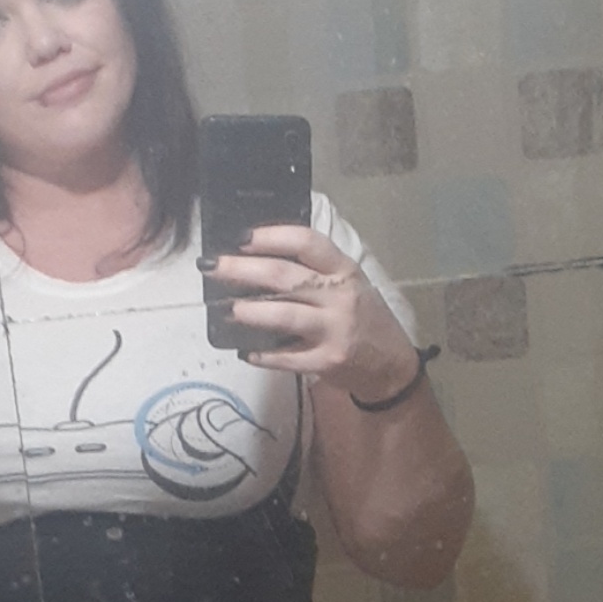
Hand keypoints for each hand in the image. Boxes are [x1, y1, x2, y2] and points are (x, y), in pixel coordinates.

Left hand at [203, 224, 420, 402]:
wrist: (391, 364)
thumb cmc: (362, 318)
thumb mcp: (347, 284)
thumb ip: (314, 271)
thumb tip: (257, 259)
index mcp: (343, 270)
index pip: (307, 242)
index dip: (271, 237)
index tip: (241, 238)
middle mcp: (340, 296)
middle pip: (285, 277)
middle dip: (242, 270)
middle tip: (212, 267)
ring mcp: (334, 329)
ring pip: (285, 315)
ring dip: (251, 311)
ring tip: (226, 309)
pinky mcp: (327, 361)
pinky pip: (288, 358)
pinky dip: (264, 355)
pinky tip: (246, 352)